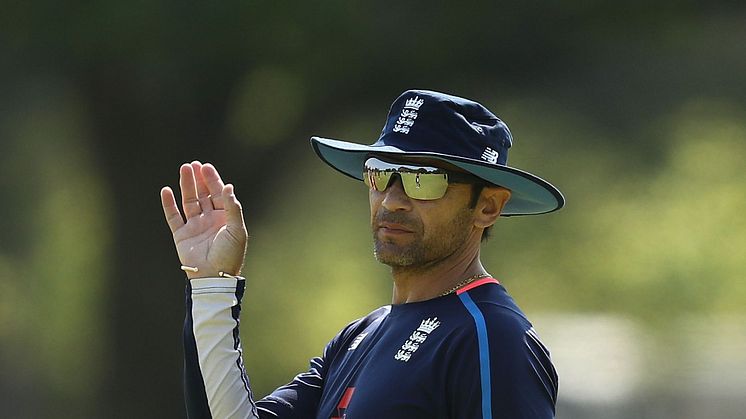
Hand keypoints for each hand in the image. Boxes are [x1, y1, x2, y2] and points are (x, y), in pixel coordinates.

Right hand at [161, 161, 247, 278]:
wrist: (213, 276)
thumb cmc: (229, 255)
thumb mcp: (236, 229)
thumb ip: (232, 208)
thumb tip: (228, 186)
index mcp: (224, 218)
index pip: (218, 194)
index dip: (213, 180)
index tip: (206, 167)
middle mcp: (209, 220)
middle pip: (203, 194)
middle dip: (199, 179)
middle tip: (193, 164)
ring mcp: (195, 226)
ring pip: (189, 201)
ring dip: (186, 186)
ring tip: (184, 169)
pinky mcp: (181, 235)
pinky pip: (173, 217)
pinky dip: (169, 204)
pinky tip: (166, 190)